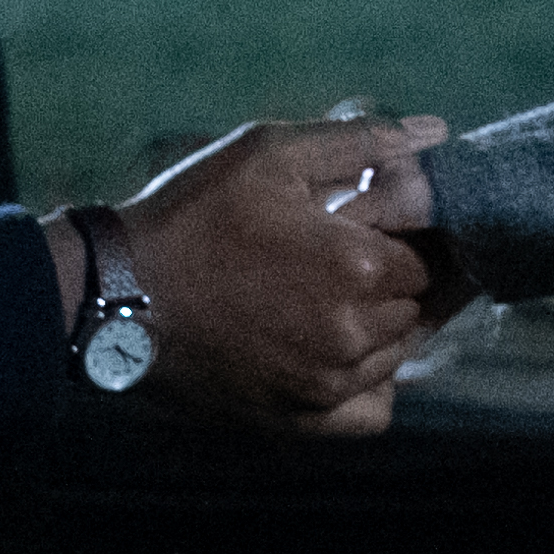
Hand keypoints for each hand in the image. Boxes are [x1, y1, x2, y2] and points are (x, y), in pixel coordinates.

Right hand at [94, 112, 453, 433]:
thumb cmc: (193, 216)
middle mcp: (355, 334)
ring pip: (400, 355)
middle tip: (356, 254)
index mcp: (359, 266)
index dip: (416, 235)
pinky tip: (341, 350)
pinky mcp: (300, 419)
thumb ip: (361, 141)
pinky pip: (373, 411)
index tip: (388, 224)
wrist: (117, 294)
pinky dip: (371, 382)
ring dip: (386, 325)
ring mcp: (328, 384)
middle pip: (418, 306)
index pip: (432, 255)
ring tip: (338, 295)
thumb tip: (436, 134)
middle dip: (401, 278)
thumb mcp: (269, 153)